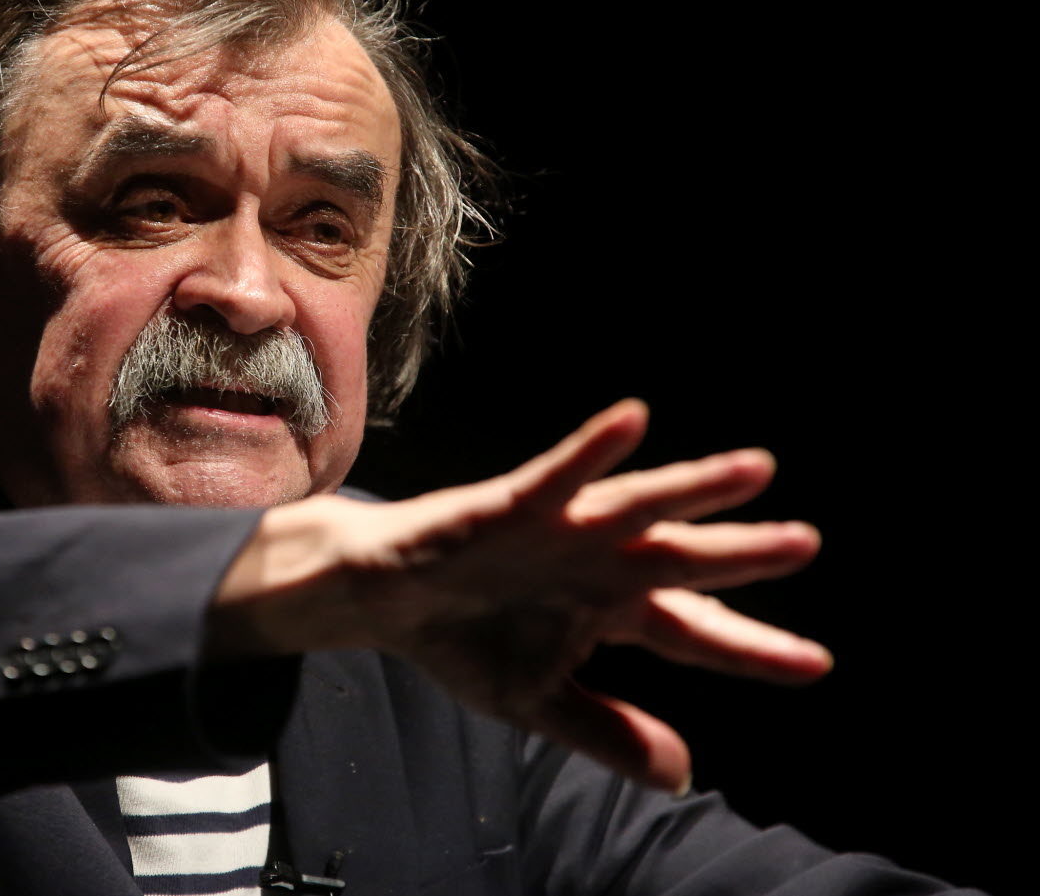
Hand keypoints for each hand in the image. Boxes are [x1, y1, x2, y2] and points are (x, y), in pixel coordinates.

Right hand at [212, 400, 830, 791]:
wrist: (382, 597)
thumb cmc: (463, 637)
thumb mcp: (538, 700)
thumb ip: (606, 731)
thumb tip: (681, 775)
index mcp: (612, 610)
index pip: (694, 632)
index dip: (750, 647)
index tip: (812, 663)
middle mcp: (600, 562)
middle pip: (683, 561)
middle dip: (741, 555)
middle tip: (804, 543)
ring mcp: (561, 529)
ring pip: (636, 506)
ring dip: (691, 488)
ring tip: (752, 471)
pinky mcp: (511, 504)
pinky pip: (557, 474)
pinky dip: (593, 450)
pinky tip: (631, 420)